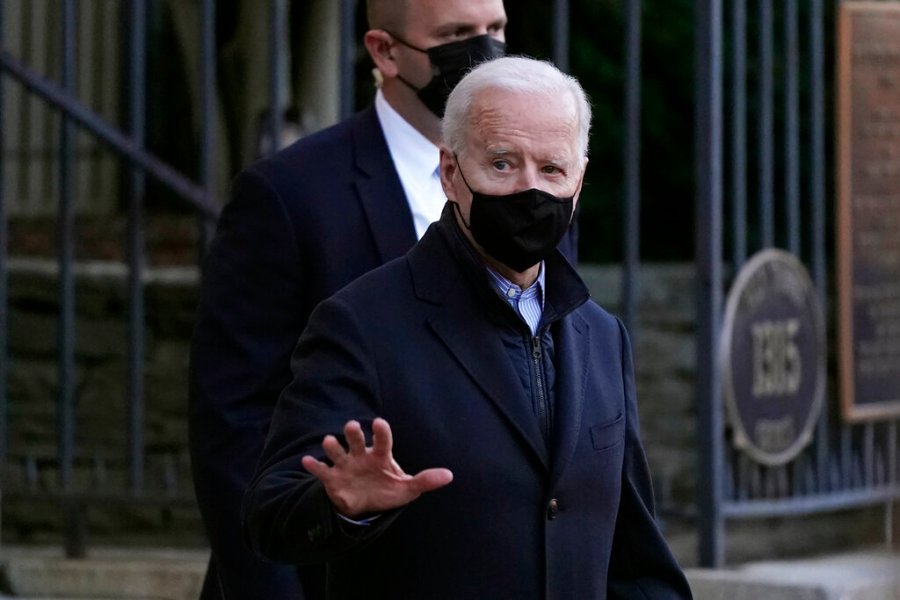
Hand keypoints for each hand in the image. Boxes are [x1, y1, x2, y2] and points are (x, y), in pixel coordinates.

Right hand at [301, 418, 452, 517]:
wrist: (366, 504)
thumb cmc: (388, 489)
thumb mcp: (408, 488)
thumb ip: (426, 481)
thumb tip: (449, 475)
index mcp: (380, 455)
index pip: (383, 440)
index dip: (381, 431)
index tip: (378, 422)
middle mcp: (361, 455)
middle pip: (356, 440)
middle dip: (354, 433)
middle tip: (352, 426)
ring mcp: (345, 465)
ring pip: (337, 451)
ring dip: (332, 446)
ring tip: (328, 441)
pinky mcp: (332, 479)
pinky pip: (322, 471)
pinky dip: (314, 466)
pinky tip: (307, 461)